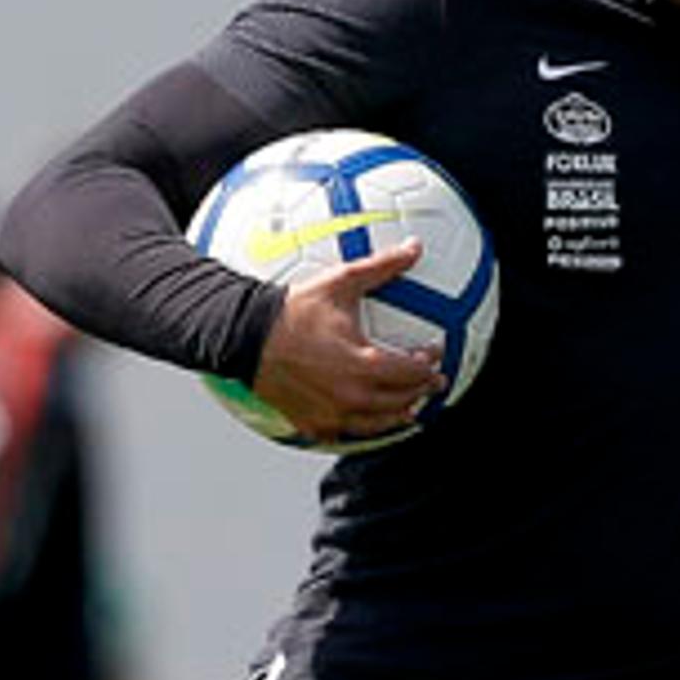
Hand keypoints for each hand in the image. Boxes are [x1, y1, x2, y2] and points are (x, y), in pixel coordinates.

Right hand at [248, 240, 443, 443]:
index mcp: (363, 365)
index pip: (413, 372)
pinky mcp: (315, 425)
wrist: (244, 337)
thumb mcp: (339, 283)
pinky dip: (367, 425)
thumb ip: (381, 267)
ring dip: (401, 412)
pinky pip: (351, 433)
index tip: (434, 354)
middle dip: (423, 389)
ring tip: (411, 404)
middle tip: (432, 381)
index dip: (430, 364)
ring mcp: (333, 416)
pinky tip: (373, 418)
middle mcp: (352, 397)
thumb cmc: (292, 311)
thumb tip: (414, 247)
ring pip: (382, 423)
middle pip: (403, 400)